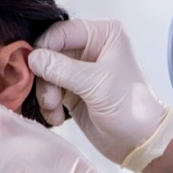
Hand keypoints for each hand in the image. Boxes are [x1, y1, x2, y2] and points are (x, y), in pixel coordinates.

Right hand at [31, 19, 172, 172]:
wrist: (139, 141)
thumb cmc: (131, 108)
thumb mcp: (97, 85)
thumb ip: (62, 69)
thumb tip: (33, 57)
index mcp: (104, 34)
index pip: (61, 31)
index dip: (45, 48)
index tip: (35, 68)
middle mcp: (91, 47)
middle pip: (49, 52)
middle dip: (45, 76)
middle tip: (50, 97)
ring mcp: (79, 69)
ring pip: (45, 72)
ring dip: (46, 93)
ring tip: (54, 109)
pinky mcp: (72, 89)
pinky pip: (48, 89)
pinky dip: (48, 103)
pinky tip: (57, 116)